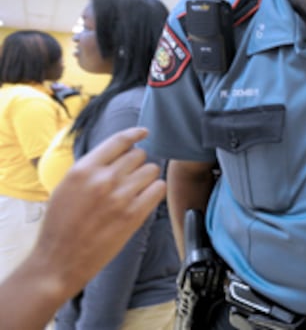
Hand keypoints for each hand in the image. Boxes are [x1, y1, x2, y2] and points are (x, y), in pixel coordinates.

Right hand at [36, 127, 165, 293]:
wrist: (59, 260)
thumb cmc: (61, 225)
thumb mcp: (67, 187)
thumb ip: (91, 169)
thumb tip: (117, 153)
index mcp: (83, 170)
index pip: (118, 141)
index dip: (135, 134)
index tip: (144, 132)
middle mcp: (103, 179)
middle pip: (138, 155)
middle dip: (137, 163)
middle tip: (130, 176)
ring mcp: (121, 197)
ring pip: (151, 170)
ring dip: (148, 177)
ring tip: (136, 189)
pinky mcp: (134, 214)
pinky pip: (158, 189)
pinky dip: (155, 190)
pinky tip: (146, 197)